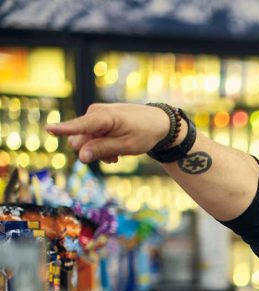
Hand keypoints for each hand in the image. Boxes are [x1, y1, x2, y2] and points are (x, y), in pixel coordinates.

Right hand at [46, 102, 170, 163]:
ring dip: (98, 151)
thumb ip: (103, 150)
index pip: (80, 126)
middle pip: (80, 140)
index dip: (63, 129)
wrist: (158, 122)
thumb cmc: (144, 133)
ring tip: (117, 155)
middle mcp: (94, 113)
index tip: (47, 129)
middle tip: (114, 158)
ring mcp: (94, 116)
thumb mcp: (126, 146)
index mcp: (103, 117)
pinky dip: (101, 146)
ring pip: (85, 141)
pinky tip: (114, 151)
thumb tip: (81, 156)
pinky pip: (90, 137)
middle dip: (93, 152)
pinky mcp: (97, 120)